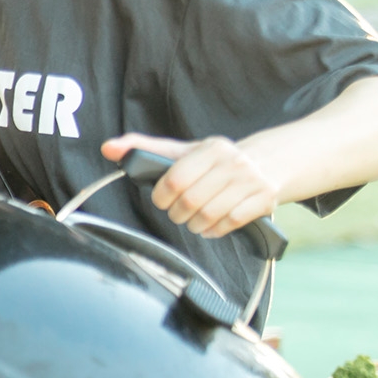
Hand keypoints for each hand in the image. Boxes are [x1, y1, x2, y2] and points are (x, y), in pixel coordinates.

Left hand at [102, 133, 276, 237]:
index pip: (174, 179)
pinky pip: (230, 224)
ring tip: (193, 218)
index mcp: (212, 149)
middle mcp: (233, 163)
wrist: (269, 163)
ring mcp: (251, 182)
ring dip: (194, 224)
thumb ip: (145, 149)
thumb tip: (108, 147)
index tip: (161, 199)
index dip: (161, 196)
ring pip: (208, 215)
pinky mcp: (263, 201)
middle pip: (189, 201)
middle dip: (176, 213)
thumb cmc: (216, 161)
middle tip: (177, 212)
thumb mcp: (184, 151)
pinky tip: (210, 225)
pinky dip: (214, 230)